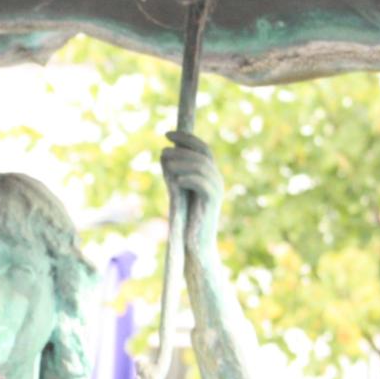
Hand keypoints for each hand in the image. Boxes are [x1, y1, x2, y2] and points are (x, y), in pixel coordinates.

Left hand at [160, 130, 223, 256]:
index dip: (186, 138)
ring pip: (202, 167)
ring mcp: (216, 190)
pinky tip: (176, 180)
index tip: (167, 134)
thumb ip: (175, 173)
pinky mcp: (212, 202)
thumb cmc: (185, 218)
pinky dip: (189, 179)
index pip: (202, 148)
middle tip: (163, 147)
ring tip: (165, 162)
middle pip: (203, 154)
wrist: (195, 244)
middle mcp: (216, 179)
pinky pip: (202, 184)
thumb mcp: (178, 191)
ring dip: (182, 161)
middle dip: (183, 146)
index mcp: (209, 174)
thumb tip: (164, 154)